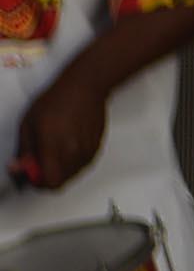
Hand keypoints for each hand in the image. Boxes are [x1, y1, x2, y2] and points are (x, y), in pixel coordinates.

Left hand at [12, 71, 107, 189]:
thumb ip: (24, 151)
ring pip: (72, 175)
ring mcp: (87, 151)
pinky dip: (72, 163)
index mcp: (54, 146)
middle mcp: (74, 151)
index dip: (37, 182)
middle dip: (46, 175)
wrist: (85, 88)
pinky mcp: (96, 148)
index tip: (31, 173)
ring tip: (55, 150)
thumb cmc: (57, 100)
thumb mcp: (28, 124)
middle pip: (60, 182)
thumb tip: (19, 169)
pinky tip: (67, 146)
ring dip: (60, 169)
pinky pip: (82, 166)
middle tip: (40, 161)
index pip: (49, 182)